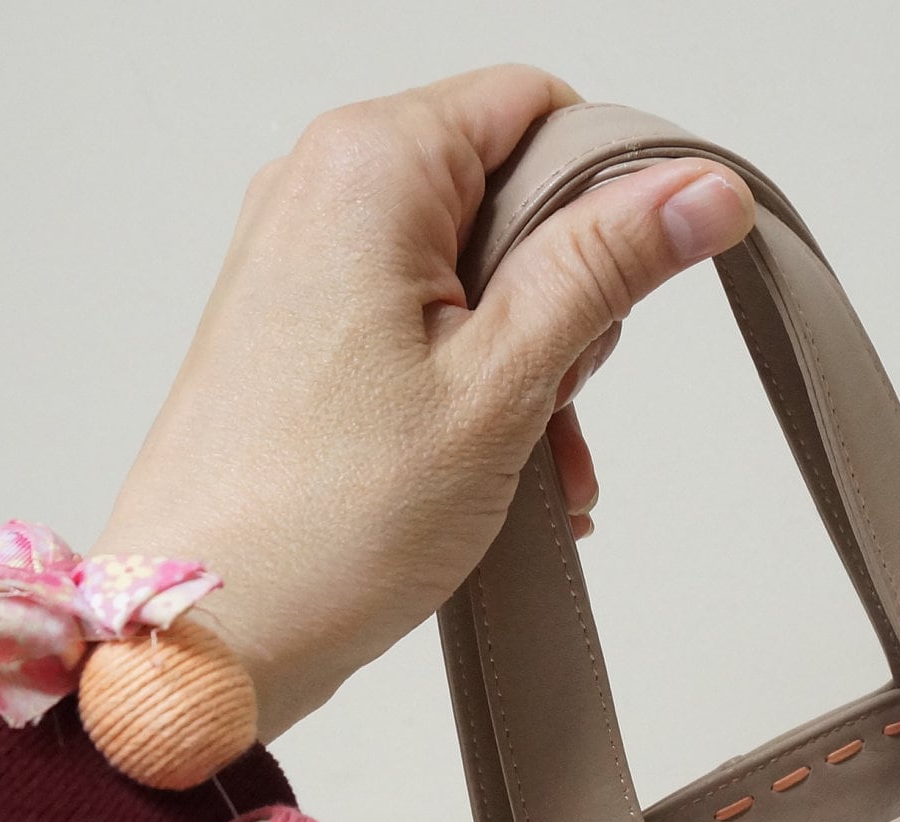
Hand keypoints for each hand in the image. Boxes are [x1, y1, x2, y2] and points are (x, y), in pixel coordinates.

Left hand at [91, 66, 755, 738]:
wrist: (201, 637)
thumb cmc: (323, 525)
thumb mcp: (503, 383)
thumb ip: (605, 266)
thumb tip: (698, 186)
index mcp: (367, 167)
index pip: (537, 106)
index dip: (609, 189)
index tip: (629, 289)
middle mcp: (319, 189)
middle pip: (506, 187)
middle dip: (566, 296)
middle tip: (555, 398)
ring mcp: (299, 259)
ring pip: (473, 267)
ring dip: (530, 361)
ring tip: (534, 463)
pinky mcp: (293, 325)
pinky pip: (421, 321)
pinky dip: (474, 384)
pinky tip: (501, 471)